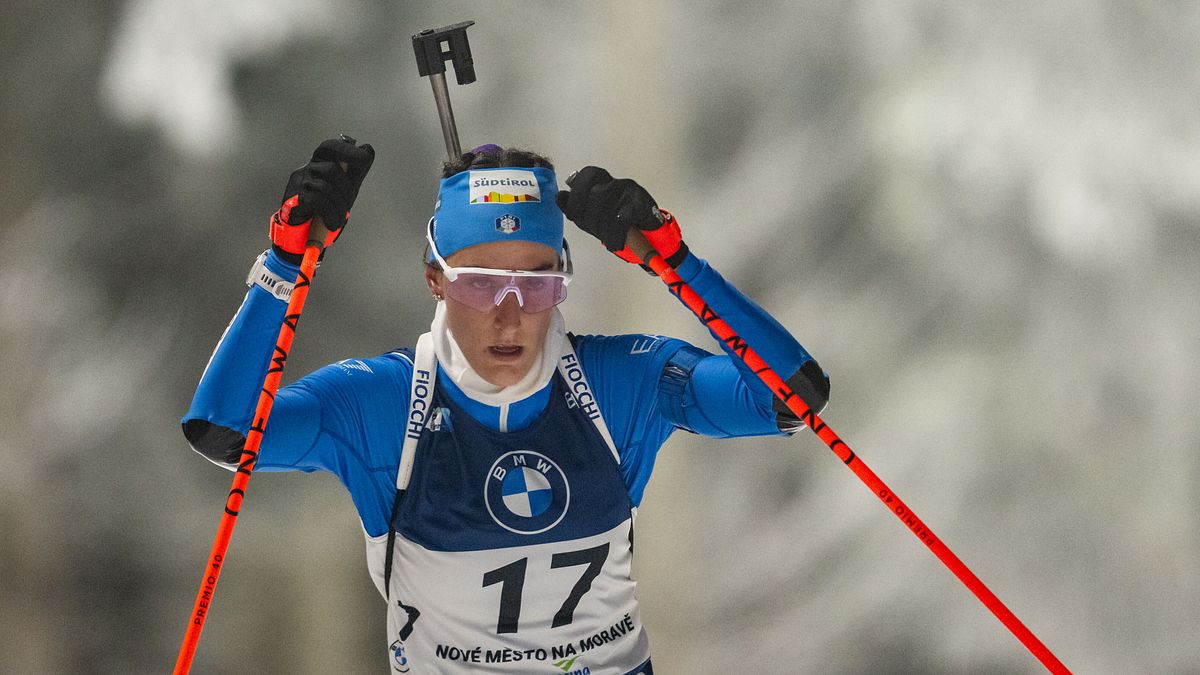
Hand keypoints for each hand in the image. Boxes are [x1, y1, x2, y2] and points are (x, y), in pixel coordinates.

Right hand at [270, 135, 374, 262]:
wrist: (304, 232)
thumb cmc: (325, 206)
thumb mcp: (345, 188)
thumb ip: (356, 170)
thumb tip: (368, 148)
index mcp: (320, 164)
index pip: (330, 147)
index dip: (347, 150)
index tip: (365, 158)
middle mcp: (307, 169)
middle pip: (331, 169)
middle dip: (345, 189)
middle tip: (347, 206)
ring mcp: (299, 183)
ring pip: (325, 187)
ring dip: (338, 206)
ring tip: (339, 218)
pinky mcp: (294, 198)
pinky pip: (317, 201)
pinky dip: (330, 214)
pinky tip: (332, 223)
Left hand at [555, 167, 686, 266]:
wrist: (648, 234)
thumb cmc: (618, 223)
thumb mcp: (591, 217)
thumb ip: (575, 207)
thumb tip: (560, 197)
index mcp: (602, 182)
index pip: (586, 175)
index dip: (576, 193)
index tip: (572, 213)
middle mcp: (616, 182)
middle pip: (594, 189)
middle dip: (588, 212)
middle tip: (589, 225)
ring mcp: (629, 191)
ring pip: (607, 204)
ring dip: (603, 227)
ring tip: (605, 237)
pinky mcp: (641, 203)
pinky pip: (622, 219)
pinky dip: (615, 235)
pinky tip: (615, 243)